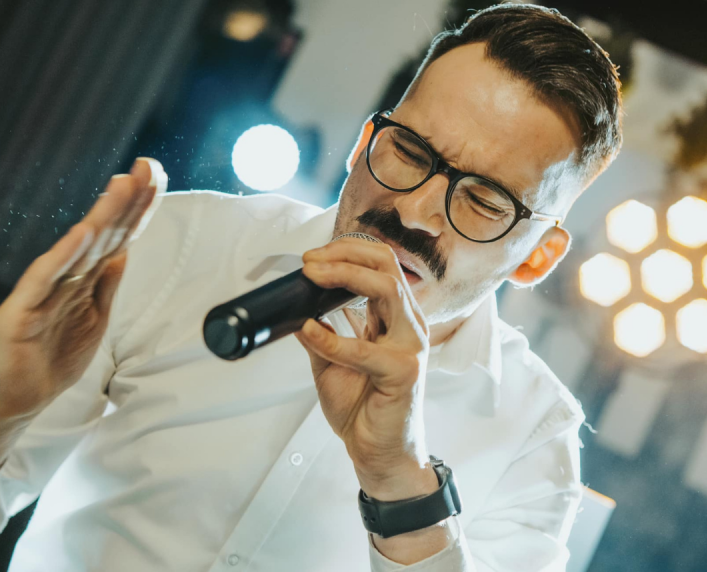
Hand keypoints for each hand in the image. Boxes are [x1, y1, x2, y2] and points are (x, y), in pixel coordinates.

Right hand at [0, 158, 166, 419]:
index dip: (137, 209)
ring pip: (80, 247)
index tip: (155, 178)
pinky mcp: (23, 310)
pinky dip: (64, 255)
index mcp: (86, 278)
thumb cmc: (53, 355)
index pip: (118, 236)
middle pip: (104, 233)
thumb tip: (125, 250)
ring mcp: (44, 291)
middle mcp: (66, 276)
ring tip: (122, 187)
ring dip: (102, 216)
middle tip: (146, 168)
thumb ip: (107, 282)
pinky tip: (82, 233)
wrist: (17, 395)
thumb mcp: (95, 316)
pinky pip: (46, 278)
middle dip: (126, 200)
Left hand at [294, 239, 430, 490]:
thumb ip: (321, 334)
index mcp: (396, 317)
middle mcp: (409, 325)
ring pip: (387, 288)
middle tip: (309, 262)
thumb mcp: (331, 362)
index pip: (380, 264)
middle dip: (345, 253)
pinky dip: (331, 338)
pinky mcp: (403, 372)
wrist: (379, 453)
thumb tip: (295, 308)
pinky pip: (364, 348)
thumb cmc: (363, 408)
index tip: (311, 259)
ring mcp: (411, 346)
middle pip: (387, 264)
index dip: (347, 251)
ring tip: (312, 277)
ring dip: (344, 276)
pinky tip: (309, 331)